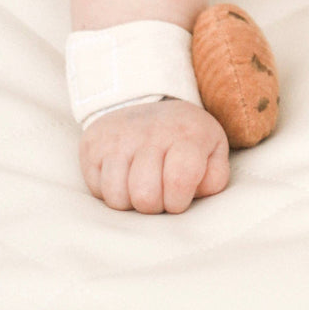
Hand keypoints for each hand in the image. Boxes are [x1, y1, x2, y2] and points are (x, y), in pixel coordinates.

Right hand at [80, 98, 229, 212]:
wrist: (148, 103)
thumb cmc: (185, 138)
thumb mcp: (212, 150)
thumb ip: (215, 176)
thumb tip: (196, 193)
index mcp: (189, 134)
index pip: (180, 179)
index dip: (178, 201)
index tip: (179, 197)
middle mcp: (153, 132)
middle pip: (146, 196)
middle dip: (154, 205)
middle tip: (160, 192)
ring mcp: (121, 137)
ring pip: (118, 198)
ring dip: (131, 202)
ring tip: (142, 186)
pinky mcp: (94, 145)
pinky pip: (97, 190)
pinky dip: (110, 193)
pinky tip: (124, 177)